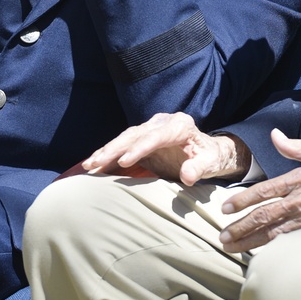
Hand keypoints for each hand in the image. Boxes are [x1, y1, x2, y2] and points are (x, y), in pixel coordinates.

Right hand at [81, 112, 248, 185]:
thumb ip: (199, 168)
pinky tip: (93, 165)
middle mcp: (161, 123)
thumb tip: (187, 176)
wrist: (208, 150)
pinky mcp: (142, 139)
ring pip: (124, 138)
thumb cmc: (210, 156)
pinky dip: (108, 154)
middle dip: (113, 149)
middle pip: (134, 135)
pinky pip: (123, 145)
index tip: (124, 162)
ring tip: (89, 166)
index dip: (139, 148)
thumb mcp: (210, 162)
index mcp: (179, 125)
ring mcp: (150, 129)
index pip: (156, 136)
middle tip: (95, 164)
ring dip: (106, 151)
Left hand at [217, 130, 300, 252]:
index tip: (226, 208)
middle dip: (241, 227)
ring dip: (250, 242)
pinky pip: (289, 243)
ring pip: (274, 234)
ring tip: (232, 247)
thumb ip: (295, 146)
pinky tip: (257, 254)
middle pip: (265, 216)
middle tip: (223, 236)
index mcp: (300, 179)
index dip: (243, 200)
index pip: (265, 191)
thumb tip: (274, 134)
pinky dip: (271, 249)